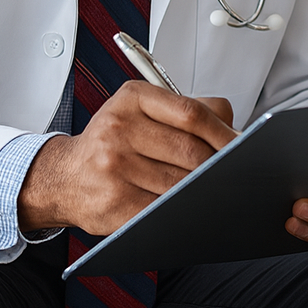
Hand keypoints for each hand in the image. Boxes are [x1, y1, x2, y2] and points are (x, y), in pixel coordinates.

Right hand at [18, 81, 235, 235]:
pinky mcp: (113, 203)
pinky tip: (190, 206)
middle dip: (217, 164)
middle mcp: (119, 128)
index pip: (190, 113)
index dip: (222, 131)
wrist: (65, 176)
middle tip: (234, 170)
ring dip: (203, 189)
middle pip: (189, 150)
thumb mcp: (143, 109)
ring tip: (215, 188)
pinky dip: (182, 209)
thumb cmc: (114, 140)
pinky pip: (162, 208)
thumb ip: (190, 109)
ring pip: (180, 182)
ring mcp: (114, 167)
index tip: (242, 144)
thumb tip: (234, 130)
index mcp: (133, 98)